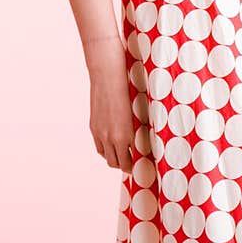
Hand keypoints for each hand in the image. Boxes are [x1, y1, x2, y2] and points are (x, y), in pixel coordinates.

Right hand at [85, 37, 135, 173]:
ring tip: (124, 156)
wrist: (107, 75)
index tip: (145, 165)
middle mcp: (111, 138)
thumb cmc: (129, 90)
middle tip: (136, 163)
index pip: (132, 161)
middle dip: (127, 166)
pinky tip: (113, 145)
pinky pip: (99, 147)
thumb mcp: (139, 112)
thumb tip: (147, 140)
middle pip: (118, 164)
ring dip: (116, 160)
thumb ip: (141, 129)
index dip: (138, 166)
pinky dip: (106, 150)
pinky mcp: (93, 127)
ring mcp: (100, 133)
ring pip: (107, 158)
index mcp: (125, 135)